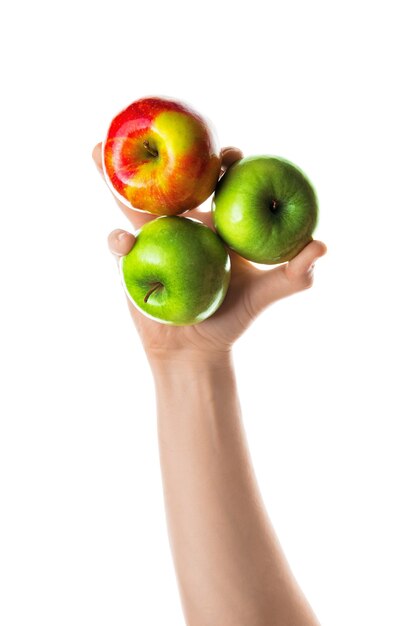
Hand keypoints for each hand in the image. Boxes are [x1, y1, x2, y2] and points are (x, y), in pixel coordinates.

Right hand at [92, 143, 326, 362]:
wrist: (194, 350)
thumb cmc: (231, 319)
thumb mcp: (263, 297)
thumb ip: (292, 276)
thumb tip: (321, 245)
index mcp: (215, 226)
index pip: (219, 187)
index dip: (225, 166)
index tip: (232, 154)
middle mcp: (184, 225)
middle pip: (172, 184)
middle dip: (165, 156)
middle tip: (161, 128)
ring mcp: (155, 239)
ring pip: (133, 204)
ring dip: (114, 178)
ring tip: (99, 148)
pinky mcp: (131, 261)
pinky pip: (121, 246)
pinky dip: (117, 241)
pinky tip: (121, 242)